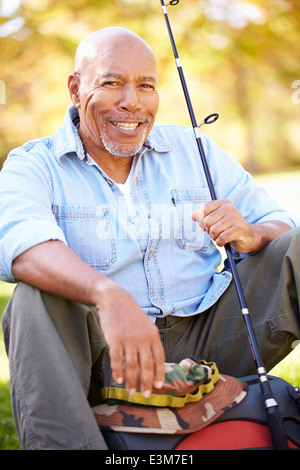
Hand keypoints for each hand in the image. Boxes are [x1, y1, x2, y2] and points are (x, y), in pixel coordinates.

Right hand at [94, 281, 164, 397]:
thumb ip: (149, 342)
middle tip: (146, 395)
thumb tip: (151, 365)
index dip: (159, 374)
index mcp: (153, 335)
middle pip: (147, 365)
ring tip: (131, 392)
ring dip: (132, 381)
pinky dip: (118, 371)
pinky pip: (117, 360)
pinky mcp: (115, 339)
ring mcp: (129, 339)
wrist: (115, 299)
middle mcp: (143, 338)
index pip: (159, 358)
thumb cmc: (130, 315)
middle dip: (147, 383)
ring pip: (132, 365)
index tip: (159, 386)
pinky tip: (119, 380)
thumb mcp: (145, 326)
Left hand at [191, 199, 255, 253]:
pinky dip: (220, 242)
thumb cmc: (229, 228)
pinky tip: (225, 242)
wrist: (248, 237)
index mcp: (223, 203)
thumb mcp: (216, 221)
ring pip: (213, 230)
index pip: (204, 209)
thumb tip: (191, 215)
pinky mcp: (239, 228)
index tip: (208, 226)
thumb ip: (203, 217)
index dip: (202, 220)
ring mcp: (235, 217)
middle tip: (217, 233)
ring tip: (222, 237)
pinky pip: (221, 238)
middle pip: (207, 221)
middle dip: (209, 231)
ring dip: (215, 238)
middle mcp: (230, 207)